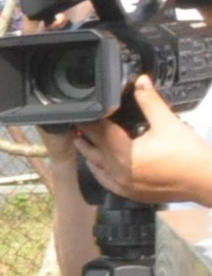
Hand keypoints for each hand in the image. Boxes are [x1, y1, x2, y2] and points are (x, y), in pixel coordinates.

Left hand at [74, 76, 211, 204]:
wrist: (205, 181)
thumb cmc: (189, 155)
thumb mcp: (168, 122)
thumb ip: (150, 101)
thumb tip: (141, 82)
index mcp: (123, 153)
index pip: (99, 133)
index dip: (90, 121)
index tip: (82, 113)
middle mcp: (118, 171)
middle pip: (94, 151)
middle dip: (85, 137)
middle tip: (76, 126)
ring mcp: (124, 185)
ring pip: (97, 168)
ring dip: (89, 155)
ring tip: (82, 143)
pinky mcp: (132, 193)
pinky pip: (107, 183)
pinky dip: (100, 173)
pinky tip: (99, 168)